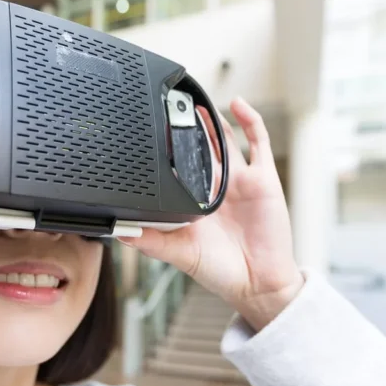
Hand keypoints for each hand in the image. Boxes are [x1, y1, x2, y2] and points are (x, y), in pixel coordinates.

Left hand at [121, 98, 303, 330]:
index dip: (167, 150)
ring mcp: (241, 181)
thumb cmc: (221, 271)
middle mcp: (217, 188)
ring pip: (227, 140)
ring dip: (214, 120)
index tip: (150, 134)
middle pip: (201, 149)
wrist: (258, 283)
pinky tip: (237, 105)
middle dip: (188, 129)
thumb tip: (121, 231)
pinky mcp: (264, 179)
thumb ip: (152, 242)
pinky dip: (250, 120)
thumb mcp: (179, 254)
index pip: (179, 167)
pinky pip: (259, 142)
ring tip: (197, 102)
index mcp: (196, 202)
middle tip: (170, 109)